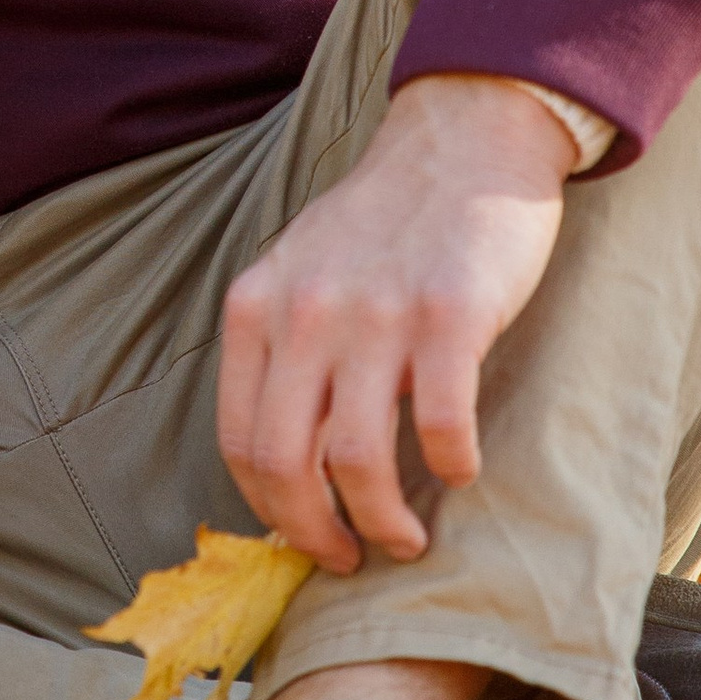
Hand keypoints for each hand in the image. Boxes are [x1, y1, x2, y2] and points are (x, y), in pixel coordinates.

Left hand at [217, 74, 578, 571]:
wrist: (458, 141)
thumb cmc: (380, 221)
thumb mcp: (299, 271)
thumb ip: (282, 348)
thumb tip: (279, 461)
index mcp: (256, 306)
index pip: (240, 439)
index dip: (270, 509)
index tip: (304, 535)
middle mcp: (305, 313)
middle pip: (286, 463)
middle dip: (316, 532)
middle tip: (350, 558)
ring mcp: (376, 313)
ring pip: (359, 459)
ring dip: (383, 521)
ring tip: (406, 538)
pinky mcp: (449, 314)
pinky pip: (442, 425)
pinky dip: (451, 466)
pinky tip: (459, 471)